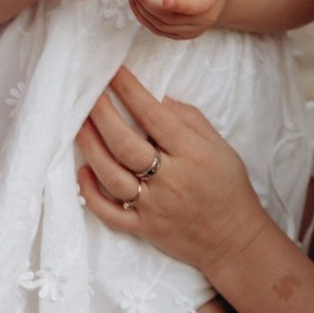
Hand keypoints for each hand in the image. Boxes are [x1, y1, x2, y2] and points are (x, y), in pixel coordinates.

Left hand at [77, 66, 267, 276]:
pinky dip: (92, 195)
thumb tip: (159, 100)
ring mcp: (154, 207)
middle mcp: (170, 180)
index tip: (113, 71)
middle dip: (102, 115)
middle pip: (126, 145)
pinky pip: (111, 215)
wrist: (235, 241)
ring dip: (91, 148)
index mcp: (192, 154)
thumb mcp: (220, 146)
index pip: (154, 116)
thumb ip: (190, 120)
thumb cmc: (229, 187)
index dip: (130, 91)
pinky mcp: (144, 229)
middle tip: (88, 92)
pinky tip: (82, 172)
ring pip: (112, 177)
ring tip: (78, 124)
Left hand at [127, 0, 229, 39]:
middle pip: (170, 16)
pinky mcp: (179, 34)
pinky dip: (143, 15)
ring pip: (160, 25)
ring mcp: (190, 30)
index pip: (197, 4)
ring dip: (141, 7)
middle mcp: (202, 19)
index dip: (181, 4)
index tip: (166, 0)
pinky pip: (157, 29)